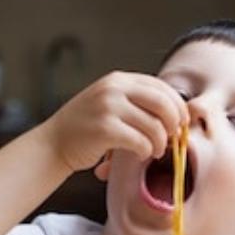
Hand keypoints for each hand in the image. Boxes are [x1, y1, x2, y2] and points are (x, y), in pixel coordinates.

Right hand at [42, 71, 187, 171]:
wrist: (53, 143)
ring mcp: (108, 107)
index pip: (161, 86)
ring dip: (160, 142)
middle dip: (174, 124)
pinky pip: (140, 141)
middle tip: (172, 139)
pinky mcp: (105, 129)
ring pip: (154, 125)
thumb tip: (176, 116)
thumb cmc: (86, 128)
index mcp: (118, 80)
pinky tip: (139, 154)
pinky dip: (145, 151)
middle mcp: (114, 88)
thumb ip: (136, 103)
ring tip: (154, 151)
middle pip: (163, 103)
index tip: (181, 122)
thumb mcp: (110, 103)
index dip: (177, 105)